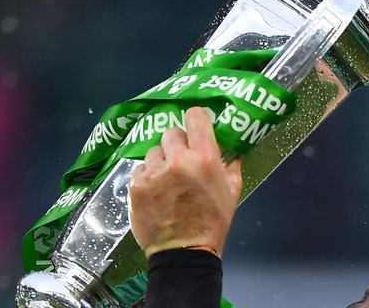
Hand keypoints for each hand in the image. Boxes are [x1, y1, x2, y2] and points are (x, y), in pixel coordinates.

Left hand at [129, 107, 242, 258]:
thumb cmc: (213, 221)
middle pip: (172, 132)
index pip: (195, 116)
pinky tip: (156, 190)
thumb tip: (229, 144)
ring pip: (155, 150)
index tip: (197, 129)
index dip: (196, 120)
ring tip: (167, 179)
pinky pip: (141, 168)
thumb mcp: (232, 189)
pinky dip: (148, 176)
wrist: (184, 253)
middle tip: (182, 160)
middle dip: (178, 144)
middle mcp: (178, 160)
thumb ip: (231, 162)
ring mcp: (154, 172)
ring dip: (161, 160)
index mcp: (204, 158)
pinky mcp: (136, 185)